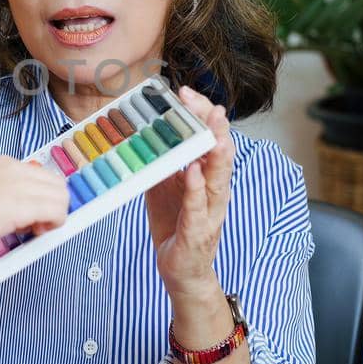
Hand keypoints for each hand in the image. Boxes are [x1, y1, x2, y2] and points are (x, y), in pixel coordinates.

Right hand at [0, 155, 69, 250]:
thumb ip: (1, 196)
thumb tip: (18, 213)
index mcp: (3, 164)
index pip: (40, 175)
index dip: (42, 195)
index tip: (33, 213)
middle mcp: (15, 169)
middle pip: (57, 182)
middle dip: (54, 204)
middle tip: (38, 224)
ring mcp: (21, 185)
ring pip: (61, 196)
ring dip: (55, 215)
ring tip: (35, 230)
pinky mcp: (25, 204)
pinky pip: (58, 211)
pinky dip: (55, 223)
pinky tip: (37, 232)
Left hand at [145, 86, 235, 302]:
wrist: (182, 272)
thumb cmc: (175, 226)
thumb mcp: (164, 186)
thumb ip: (161, 161)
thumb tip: (143, 133)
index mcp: (206, 177)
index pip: (210, 139)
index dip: (201, 115)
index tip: (187, 92)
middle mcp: (214, 192)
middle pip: (220, 154)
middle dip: (214, 127)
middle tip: (207, 104)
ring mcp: (209, 212)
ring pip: (218, 180)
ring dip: (217, 155)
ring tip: (214, 133)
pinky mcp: (197, 233)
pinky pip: (198, 208)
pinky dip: (196, 190)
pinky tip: (192, 173)